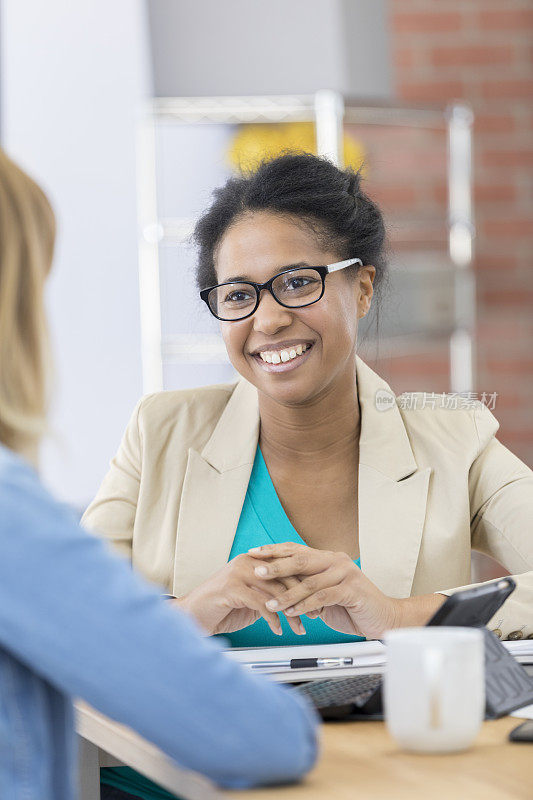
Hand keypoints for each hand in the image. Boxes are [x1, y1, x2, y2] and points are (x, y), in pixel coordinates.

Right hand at [174, 554, 305, 636]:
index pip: (286, 568)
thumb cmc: (222, 608)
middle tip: (314, 616)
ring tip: (298, 628)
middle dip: (302, 599)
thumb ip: (270, 593)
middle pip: (284, 578)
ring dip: (290, 613)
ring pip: (274, 592)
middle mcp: (247, 562)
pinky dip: (273, 618)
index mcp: (253, 560)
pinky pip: (260, 603)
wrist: (192, 616)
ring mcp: (238, 573)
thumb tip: (298, 599)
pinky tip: (278, 630)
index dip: (304, 586)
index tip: (317, 603)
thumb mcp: (251, 598)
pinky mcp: (231, 588)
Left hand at [248, 542, 399, 638]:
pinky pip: (322, 597)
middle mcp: (336, 560)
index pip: (296, 550)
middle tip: (257, 571)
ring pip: (309, 581)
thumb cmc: (352, 607)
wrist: (384, 618)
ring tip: (271, 603)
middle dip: (275, 566)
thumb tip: (277, 587)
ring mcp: (345, 573)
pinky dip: (305, 605)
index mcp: (327, 558)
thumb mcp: (324, 595)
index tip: (254, 554)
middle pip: (300, 559)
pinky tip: (292, 612)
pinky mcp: (352, 590)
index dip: (274, 551)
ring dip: (287, 594)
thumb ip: (305, 588)